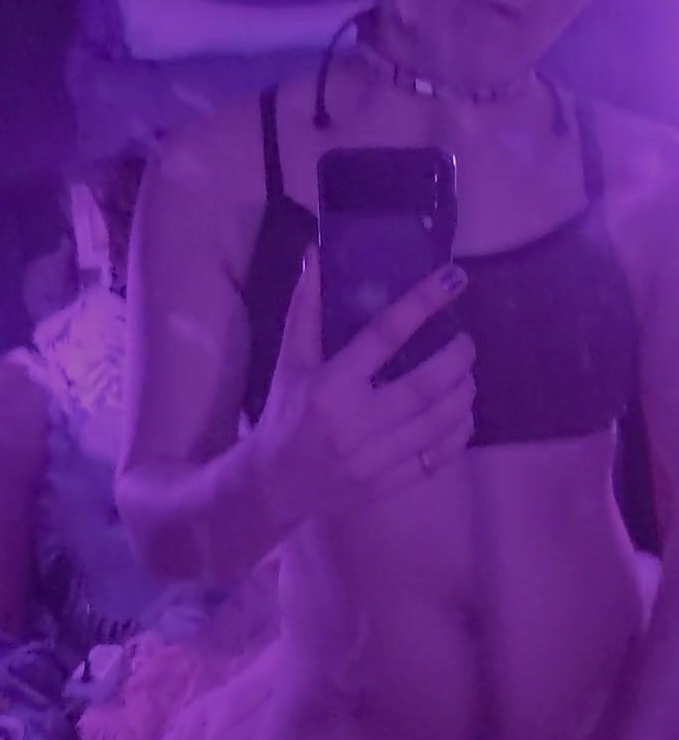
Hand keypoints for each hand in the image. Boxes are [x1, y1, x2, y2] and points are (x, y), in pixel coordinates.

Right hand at [253, 247, 474, 525]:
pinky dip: (459, 433)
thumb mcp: (289, 362)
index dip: (421, 303)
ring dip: (462, 393)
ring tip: (467, 374)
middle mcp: (353, 422)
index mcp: (328, 385)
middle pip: (422, 386)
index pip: (382, 336)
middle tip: (466, 342)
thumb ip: (305, 309)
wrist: (272, 486)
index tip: (452, 278)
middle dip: (455, 359)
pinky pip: (436, 458)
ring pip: (435, 423)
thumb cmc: (284, 415)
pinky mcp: (386, 485)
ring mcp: (372, 459)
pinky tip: (462, 413)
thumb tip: (315, 253)